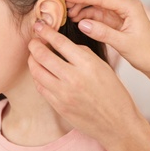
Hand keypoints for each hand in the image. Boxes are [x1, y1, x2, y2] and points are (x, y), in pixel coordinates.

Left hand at [28, 22, 149, 150]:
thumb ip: (82, 53)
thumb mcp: (103, 66)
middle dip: (34, 44)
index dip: (46, 32)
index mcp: (88, 64)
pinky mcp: (58, 106)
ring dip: (32, 60)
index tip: (39, 26)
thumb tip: (62, 45)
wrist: (117, 124)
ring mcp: (63, 94)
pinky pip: (40, 87)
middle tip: (33, 40)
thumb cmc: (114, 94)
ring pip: (37, 71)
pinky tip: (40, 72)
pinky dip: (37, 76)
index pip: (60, 42)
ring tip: (34, 55)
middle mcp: (73, 78)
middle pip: (42, 55)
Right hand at [64, 0, 149, 73]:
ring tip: (69, 14)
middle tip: (65, 2)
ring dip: (82, 4)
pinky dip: (86, 13)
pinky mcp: (115, 19)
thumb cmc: (145, 52)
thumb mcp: (123, 44)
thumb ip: (102, 33)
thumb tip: (82, 24)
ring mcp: (119, 10)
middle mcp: (125, 4)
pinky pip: (97, 11)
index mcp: (130, 6)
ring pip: (97, 0)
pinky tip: (77, 19)